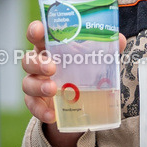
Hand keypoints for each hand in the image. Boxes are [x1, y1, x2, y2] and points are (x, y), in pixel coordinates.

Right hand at [22, 20, 125, 146]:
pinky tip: (51, 115)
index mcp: (51, 48)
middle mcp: (40, 63)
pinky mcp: (37, 102)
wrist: (78, 101)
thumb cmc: (82, 70)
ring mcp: (36, 83)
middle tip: (52, 67)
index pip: (38, 35)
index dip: (35, 31)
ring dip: (38, 86)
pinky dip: (40, 110)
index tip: (38, 31)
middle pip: (28, 59)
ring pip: (27, 82)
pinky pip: (32, 105)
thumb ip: (106, 49)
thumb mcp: (95, 59)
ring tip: (53, 90)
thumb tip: (119, 39)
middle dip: (37, 62)